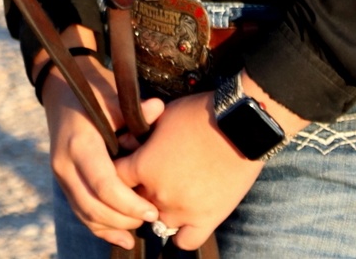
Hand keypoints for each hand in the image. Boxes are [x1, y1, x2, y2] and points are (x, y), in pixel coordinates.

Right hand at [42, 56, 165, 250]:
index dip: (128, 203)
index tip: (152, 210)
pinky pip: (80, 211)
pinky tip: (123, 238)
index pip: (103, 184)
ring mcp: (61, 175)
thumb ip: (133, 110)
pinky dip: (100, 227)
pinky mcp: (64, 182)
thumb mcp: (111, 95)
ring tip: (140, 230)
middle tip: (152, 219)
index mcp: (79, 143)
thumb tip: (158, 109)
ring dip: (112, 227)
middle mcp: (65, 164)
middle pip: (93, 206)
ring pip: (85, 214)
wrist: (62, 88)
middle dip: (123, 219)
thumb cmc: (93, 90)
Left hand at [113, 76, 306, 250]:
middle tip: (154, 176)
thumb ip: (142, 132)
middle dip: (140, 190)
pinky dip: (182, 232)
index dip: (120, 171)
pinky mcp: (206, 220)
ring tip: (174, 192)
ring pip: (158, 222)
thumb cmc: (200, 113)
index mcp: (143, 166)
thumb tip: (128, 140)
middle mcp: (157, 194)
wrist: (239, 125)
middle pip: (135, 202)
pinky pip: (185, 241)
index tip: (128, 165)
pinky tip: (186, 217)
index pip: (116, 178)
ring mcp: (182, 211)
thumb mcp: (164, 114)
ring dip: (161, 209)